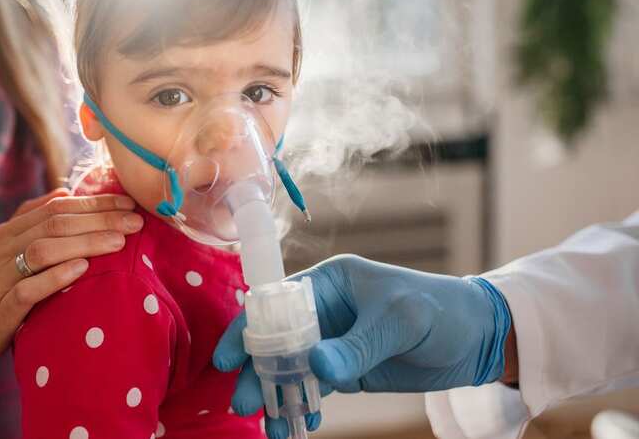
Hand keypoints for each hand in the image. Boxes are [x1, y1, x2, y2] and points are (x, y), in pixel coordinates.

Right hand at [0, 189, 142, 419]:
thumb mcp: (6, 253)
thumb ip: (32, 222)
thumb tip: (65, 191)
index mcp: (7, 232)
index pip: (56, 207)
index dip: (94, 203)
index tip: (128, 203)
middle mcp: (0, 248)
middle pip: (54, 224)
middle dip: (99, 219)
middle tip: (135, 220)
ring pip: (43, 249)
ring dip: (84, 242)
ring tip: (119, 241)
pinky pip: (27, 288)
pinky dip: (56, 277)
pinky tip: (82, 270)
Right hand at [213, 254, 511, 438]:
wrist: (478, 337)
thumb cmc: (441, 310)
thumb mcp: (400, 322)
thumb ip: (358, 345)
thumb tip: (315, 368)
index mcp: (330, 282)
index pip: (276, 303)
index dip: (248, 328)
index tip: (229, 359)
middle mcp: (325, 311)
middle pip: (276, 340)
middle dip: (258, 372)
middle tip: (244, 404)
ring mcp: (334, 341)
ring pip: (292, 369)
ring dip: (278, 395)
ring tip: (272, 427)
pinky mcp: (348, 369)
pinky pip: (315, 388)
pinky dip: (304, 406)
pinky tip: (299, 425)